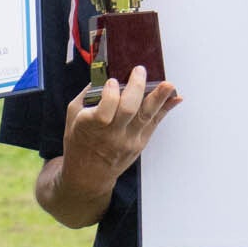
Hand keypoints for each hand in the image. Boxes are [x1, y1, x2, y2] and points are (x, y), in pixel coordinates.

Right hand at [59, 67, 180, 198]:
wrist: (89, 175)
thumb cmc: (79, 142)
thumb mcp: (73, 116)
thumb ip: (87, 96)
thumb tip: (103, 74)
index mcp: (90, 126)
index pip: (105, 111)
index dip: (111, 94)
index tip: (112, 81)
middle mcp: (111, 135)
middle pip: (129, 110)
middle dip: (137, 87)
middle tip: (139, 71)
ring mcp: (128, 140)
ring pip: (146, 116)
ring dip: (159, 98)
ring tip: (168, 84)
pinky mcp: (140, 143)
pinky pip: (155, 123)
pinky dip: (165, 109)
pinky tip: (175, 98)